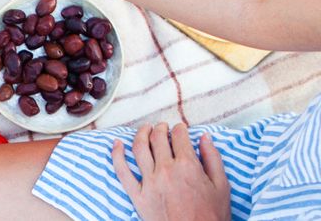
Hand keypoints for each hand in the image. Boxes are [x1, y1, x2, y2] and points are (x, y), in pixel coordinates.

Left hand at [112, 123, 230, 220]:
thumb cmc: (211, 217)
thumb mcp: (222, 187)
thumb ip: (213, 158)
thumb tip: (205, 137)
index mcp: (188, 166)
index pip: (179, 136)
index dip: (179, 129)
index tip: (180, 129)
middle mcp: (166, 170)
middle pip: (158, 138)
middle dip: (161, 128)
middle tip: (162, 127)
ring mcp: (149, 182)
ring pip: (139, 148)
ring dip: (141, 134)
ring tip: (145, 129)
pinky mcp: (137, 195)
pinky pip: (122, 171)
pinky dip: (117, 154)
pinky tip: (117, 144)